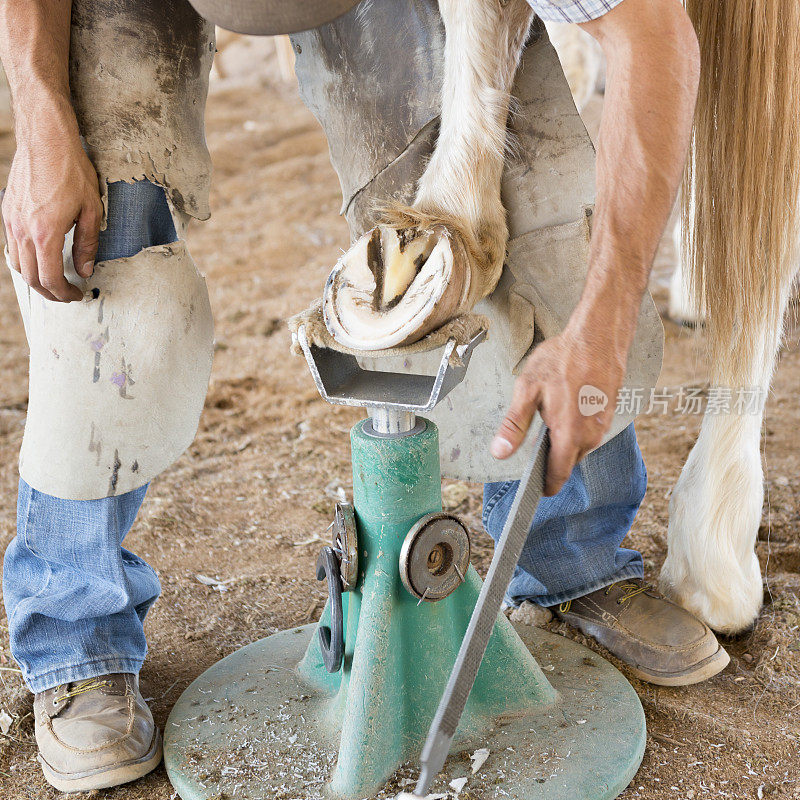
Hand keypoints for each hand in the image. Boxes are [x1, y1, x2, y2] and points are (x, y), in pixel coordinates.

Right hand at [2, 104, 102, 301]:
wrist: (45, 139)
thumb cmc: (71, 171)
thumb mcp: (92, 211)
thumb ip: (87, 245)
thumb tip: (86, 270)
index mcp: (45, 234)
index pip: (50, 278)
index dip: (64, 294)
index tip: (77, 295)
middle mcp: (23, 230)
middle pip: (30, 277)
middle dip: (50, 292)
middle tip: (67, 294)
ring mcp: (11, 220)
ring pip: (17, 264)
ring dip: (35, 278)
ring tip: (55, 281)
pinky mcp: (7, 211)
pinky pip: (11, 246)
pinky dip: (24, 261)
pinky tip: (40, 259)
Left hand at [490, 321, 626, 495]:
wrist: (599, 334)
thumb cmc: (562, 359)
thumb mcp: (527, 390)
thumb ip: (514, 425)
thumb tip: (500, 453)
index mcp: (569, 435)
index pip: (558, 476)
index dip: (545, 485)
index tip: (534, 489)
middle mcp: (590, 435)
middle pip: (568, 462)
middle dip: (552, 459)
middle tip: (534, 440)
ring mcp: (603, 425)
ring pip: (579, 446)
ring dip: (564, 440)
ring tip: (550, 415)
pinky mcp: (608, 413)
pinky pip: (589, 431)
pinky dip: (576, 427)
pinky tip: (566, 405)